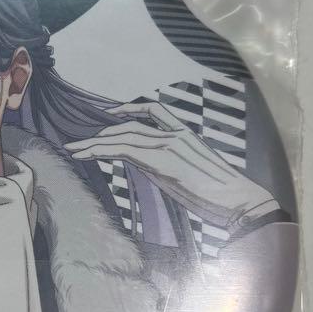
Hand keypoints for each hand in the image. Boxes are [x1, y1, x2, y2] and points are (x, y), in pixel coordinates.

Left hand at [65, 101, 275, 228]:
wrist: (239, 200)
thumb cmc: (225, 196)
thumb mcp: (199, 176)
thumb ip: (180, 169)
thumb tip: (167, 177)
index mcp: (187, 135)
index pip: (155, 111)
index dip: (130, 111)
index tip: (112, 115)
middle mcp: (175, 134)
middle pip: (131, 126)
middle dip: (105, 133)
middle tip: (82, 142)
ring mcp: (167, 144)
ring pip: (121, 136)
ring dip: (94, 143)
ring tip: (74, 149)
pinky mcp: (159, 158)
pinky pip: (121, 149)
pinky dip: (98, 150)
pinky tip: (83, 154)